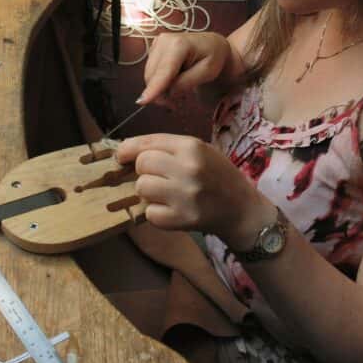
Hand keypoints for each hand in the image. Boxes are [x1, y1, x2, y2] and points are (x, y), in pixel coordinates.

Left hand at [116, 133, 263, 240]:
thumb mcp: (200, 151)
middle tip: (159, 177)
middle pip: (142, 164)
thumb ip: (168, 148)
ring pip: (142, 188)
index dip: (128, 149)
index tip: (121, 156)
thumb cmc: (218, 175)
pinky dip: (155, 212)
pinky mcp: (182, 219)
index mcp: (192, 146)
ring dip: (148, 192)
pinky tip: (171, 209)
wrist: (242, 209)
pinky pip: (150, 213)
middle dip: (144, 171)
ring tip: (165, 193)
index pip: (146, 143)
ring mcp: (185, 195)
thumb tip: (127, 151)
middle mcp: (188, 168)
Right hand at [138, 32, 234, 107]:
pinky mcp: (153, 49)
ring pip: (149, 75)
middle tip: (175, 106)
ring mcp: (157, 43)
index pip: (164, 71)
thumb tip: (168, 92)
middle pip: (152, 75)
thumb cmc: (213, 57)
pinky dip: (159, 82)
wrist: (212, 44)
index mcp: (179, 44)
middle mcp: (163, 41)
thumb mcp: (207, 72)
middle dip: (160, 94)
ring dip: (159, 89)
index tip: (143, 102)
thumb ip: (186, 82)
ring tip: (178, 94)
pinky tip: (172, 83)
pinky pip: (151, 72)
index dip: (153, 88)